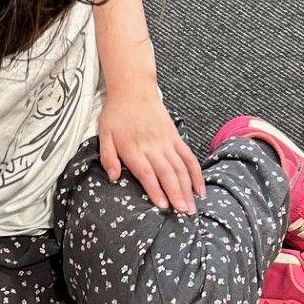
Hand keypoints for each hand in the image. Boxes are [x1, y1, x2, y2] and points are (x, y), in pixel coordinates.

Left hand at [98, 87, 206, 214]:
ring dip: (187, 188)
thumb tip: (113, 178)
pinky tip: (199, 189)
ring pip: (181, 168)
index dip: (156, 190)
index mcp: (134, 149)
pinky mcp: (175, 138)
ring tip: (191, 207)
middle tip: (183, 213)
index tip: (163, 206)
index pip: (147, 173)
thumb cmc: (116, 115)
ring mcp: (167, 142)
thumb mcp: (104, 135)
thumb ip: (107, 158)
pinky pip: (188, 157)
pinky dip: (196, 174)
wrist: (134, 90)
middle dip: (176, 194)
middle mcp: (153, 147)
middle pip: (168, 173)